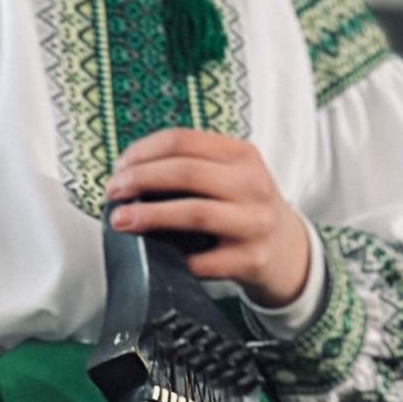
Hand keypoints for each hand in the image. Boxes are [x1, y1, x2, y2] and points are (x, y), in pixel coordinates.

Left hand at [106, 130, 313, 310]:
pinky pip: (202, 261)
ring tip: (121, 220)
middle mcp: (251, 184)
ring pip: (194, 213)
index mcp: (241, 155)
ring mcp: (253, 223)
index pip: (183, 140)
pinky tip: (153, 257)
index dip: (143, 151)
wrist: (289, 252)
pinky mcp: (250, 260)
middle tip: (112, 192)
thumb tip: (130, 174)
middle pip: (185, 172)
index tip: (119, 167)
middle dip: (140, 180)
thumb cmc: (246, 211)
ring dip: (150, 216)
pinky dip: (174, 259)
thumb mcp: (232, 176)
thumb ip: (194, 167)